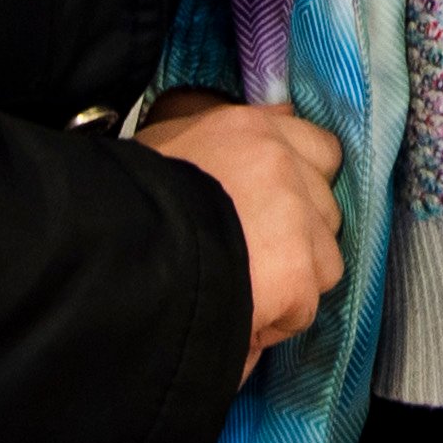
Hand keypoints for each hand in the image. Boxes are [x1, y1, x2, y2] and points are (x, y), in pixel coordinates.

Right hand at [137, 92, 345, 361]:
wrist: (115, 252)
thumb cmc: (125, 202)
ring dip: (293, 284)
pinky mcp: (295, 271)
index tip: (279, 214)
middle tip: (253, 261)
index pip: (319, 150)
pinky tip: (236, 314)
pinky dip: (275, 322)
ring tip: (241, 290)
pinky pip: (303, 308)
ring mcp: (294, 216)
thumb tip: (278, 121)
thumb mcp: (168, 144)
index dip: (304, 188)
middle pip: (327, 210)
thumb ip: (224, 139)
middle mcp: (281, 163)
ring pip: (326, 261)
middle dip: (300, 241)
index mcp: (250, 130)